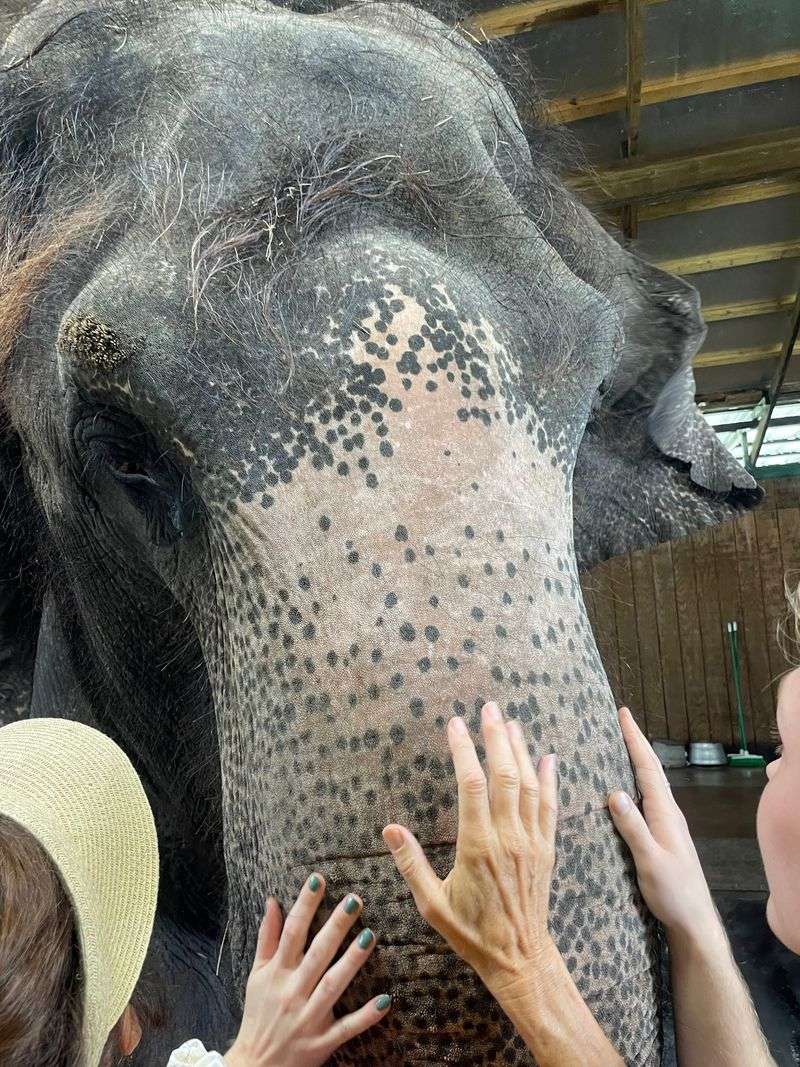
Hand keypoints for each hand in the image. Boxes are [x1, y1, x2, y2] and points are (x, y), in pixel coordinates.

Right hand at [224, 877, 390, 1066]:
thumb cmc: (258, 1014)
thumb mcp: (257, 975)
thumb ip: (267, 938)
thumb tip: (271, 901)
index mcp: (277, 973)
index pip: (292, 932)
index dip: (305, 904)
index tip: (319, 879)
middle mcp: (293, 992)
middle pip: (317, 954)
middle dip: (335, 926)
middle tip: (355, 899)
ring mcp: (309, 1018)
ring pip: (333, 985)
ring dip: (352, 962)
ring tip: (370, 936)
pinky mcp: (322, 1042)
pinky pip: (347, 1028)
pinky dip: (365, 1016)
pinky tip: (385, 1000)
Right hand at [382, 701, 560, 996]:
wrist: (520, 959)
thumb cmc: (472, 933)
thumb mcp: (432, 904)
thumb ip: (411, 863)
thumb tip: (389, 829)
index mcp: (477, 847)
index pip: (472, 785)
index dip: (464, 750)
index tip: (454, 724)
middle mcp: (508, 838)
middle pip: (505, 775)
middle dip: (496, 737)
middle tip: (488, 707)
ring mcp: (531, 842)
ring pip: (529, 785)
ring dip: (520, 750)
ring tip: (511, 722)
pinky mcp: (546, 850)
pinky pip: (550, 807)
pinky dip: (549, 779)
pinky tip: (546, 758)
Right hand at [608, 707, 717, 937]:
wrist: (694, 921)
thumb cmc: (673, 892)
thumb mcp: (649, 860)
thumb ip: (633, 828)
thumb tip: (614, 792)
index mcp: (665, 813)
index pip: (648, 768)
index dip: (635, 739)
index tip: (623, 714)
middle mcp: (669, 813)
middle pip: (651, 769)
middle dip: (637, 742)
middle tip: (622, 718)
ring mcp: (668, 824)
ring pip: (651, 782)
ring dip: (638, 759)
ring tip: (623, 743)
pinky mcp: (664, 835)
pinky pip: (648, 797)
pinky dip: (638, 781)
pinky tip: (629, 786)